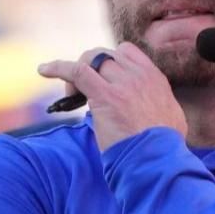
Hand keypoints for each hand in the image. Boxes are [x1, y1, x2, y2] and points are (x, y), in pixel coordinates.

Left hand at [37, 43, 185, 151]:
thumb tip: (147, 110)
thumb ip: (157, 105)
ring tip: (71, 96)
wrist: (157, 161)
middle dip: (90, 68)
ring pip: (91, 60)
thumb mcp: (171, 118)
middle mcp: (139, 76)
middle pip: (105, 55)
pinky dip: (57, 68)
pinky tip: (43, 70)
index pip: (126, 52)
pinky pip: (76, 71)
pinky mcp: (105, 96)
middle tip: (82, 94)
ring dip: (76, 72)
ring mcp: (123, 84)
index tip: (101, 78)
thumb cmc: (162, 149)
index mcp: (154, 79)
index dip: (108, 61)